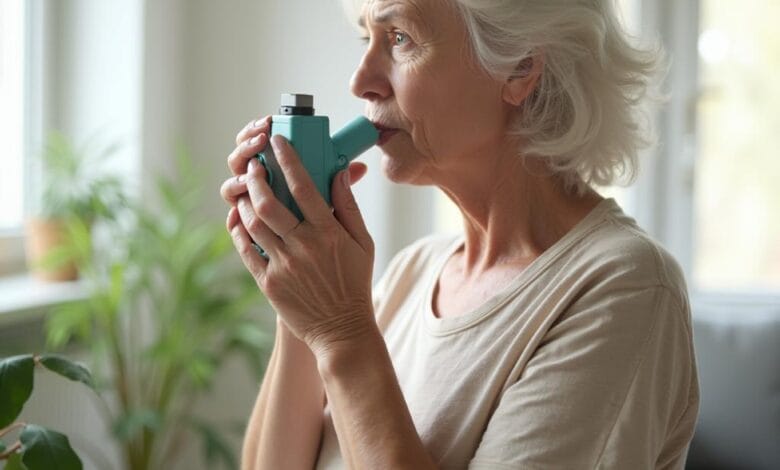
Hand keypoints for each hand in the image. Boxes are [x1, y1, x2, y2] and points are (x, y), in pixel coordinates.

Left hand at [225, 133, 373, 355]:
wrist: (342, 329)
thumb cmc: (354, 282)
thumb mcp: (363, 243)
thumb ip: (349, 206)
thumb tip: (338, 172)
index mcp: (329, 233)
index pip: (305, 187)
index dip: (288, 159)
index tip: (278, 141)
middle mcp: (304, 246)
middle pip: (270, 203)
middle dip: (256, 178)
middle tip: (253, 164)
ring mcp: (284, 265)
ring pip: (254, 224)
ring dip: (245, 201)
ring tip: (244, 190)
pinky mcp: (269, 283)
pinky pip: (246, 251)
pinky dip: (238, 231)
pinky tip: (239, 219)